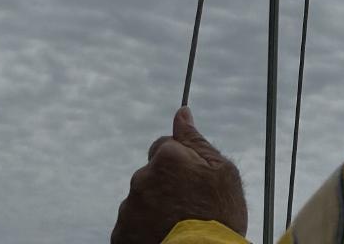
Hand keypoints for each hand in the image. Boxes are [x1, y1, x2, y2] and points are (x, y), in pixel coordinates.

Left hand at [111, 107, 247, 243]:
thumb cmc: (219, 217)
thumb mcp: (222, 172)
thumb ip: (195, 141)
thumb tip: (181, 113)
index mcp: (166, 157)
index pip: (163, 147)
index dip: (179, 164)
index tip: (191, 183)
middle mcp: (142, 178)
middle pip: (150, 175)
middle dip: (164, 186)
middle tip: (185, 209)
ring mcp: (129, 209)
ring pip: (140, 200)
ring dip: (153, 209)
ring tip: (174, 227)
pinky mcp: (121, 236)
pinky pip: (130, 226)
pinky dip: (142, 230)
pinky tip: (161, 237)